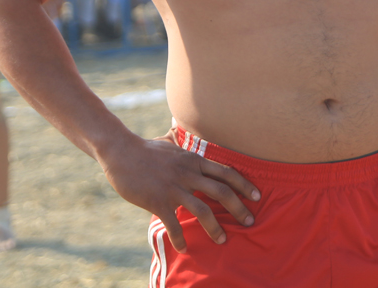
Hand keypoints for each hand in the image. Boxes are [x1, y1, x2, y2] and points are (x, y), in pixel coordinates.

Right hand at [99, 132, 259, 252]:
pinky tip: (184, 248)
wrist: (120, 152)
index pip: (226, 172)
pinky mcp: (158, 200)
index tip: (257, 196)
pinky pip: (174, 224)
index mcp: (194, 159)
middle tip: (250, 222)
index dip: (244, 184)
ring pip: (202, 210)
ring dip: (215, 228)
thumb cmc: (145, 149)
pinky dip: (180, 238)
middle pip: (221, 192)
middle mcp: (188, 173)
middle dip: (239, 208)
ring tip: (222, 240)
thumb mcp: (169, 142)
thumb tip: (180, 129)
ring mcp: (174, 187)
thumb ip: (179, 140)